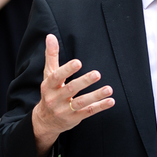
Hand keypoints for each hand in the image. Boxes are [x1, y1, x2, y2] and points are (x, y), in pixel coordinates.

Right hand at [32, 35, 113, 156]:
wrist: (45, 121)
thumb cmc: (50, 92)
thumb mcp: (48, 74)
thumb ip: (51, 56)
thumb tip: (50, 36)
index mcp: (49, 86)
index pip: (56, 77)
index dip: (67, 70)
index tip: (78, 62)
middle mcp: (55, 99)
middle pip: (70, 89)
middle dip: (84, 82)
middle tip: (97, 74)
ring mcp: (65, 110)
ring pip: (81, 103)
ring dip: (95, 96)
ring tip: (109, 89)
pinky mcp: (74, 118)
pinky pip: (88, 112)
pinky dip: (100, 107)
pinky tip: (110, 101)